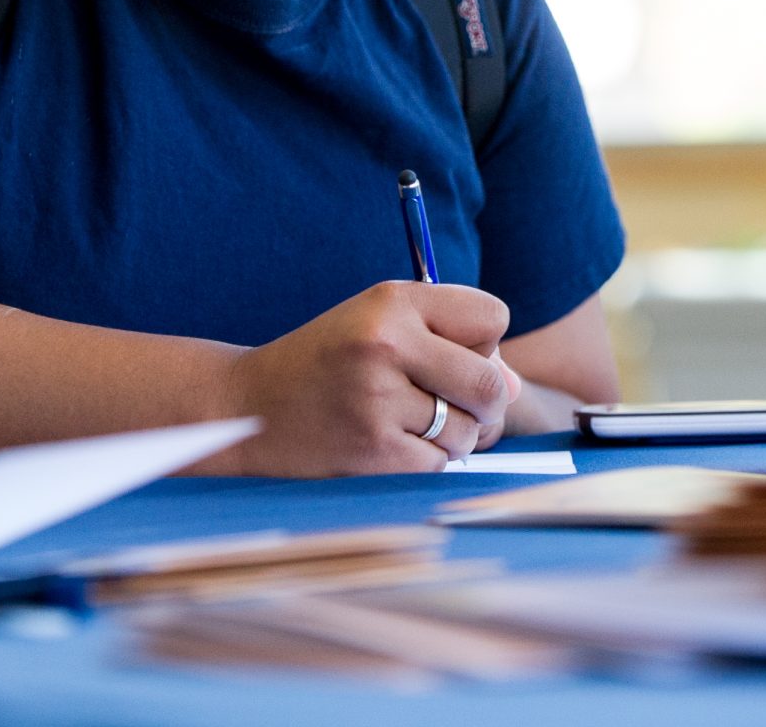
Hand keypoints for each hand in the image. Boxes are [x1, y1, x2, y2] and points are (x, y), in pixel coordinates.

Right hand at [214, 282, 519, 474]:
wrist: (249, 407)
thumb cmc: (328, 362)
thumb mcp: (381, 326)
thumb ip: (452, 343)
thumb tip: (516, 388)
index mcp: (392, 302)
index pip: (492, 318)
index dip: (484, 341)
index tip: (455, 352)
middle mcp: (387, 344)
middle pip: (490, 381)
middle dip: (485, 399)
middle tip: (459, 403)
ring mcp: (379, 400)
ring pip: (468, 429)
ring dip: (453, 434)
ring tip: (410, 421)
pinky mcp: (374, 451)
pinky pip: (440, 463)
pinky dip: (427, 460)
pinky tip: (393, 444)